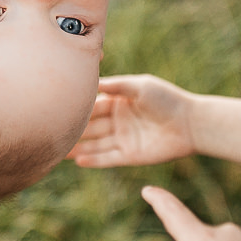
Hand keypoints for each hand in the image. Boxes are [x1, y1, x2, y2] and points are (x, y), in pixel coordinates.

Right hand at [69, 75, 199, 167]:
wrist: (191, 123)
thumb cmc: (167, 100)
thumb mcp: (139, 87)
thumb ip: (115, 86)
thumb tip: (90, 80)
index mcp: (119, 102)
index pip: (92, 105)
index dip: (76, 108)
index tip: (56, 107)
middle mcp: (118, 121)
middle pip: (90, 126)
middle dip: (72, 129)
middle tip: (49, 131)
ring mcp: (123, 139)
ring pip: (95, 144)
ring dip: (78, 147)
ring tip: (58, 150)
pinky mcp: (131, 155)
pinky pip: (108, 159)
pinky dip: (94, 160)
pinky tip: (78, 160)